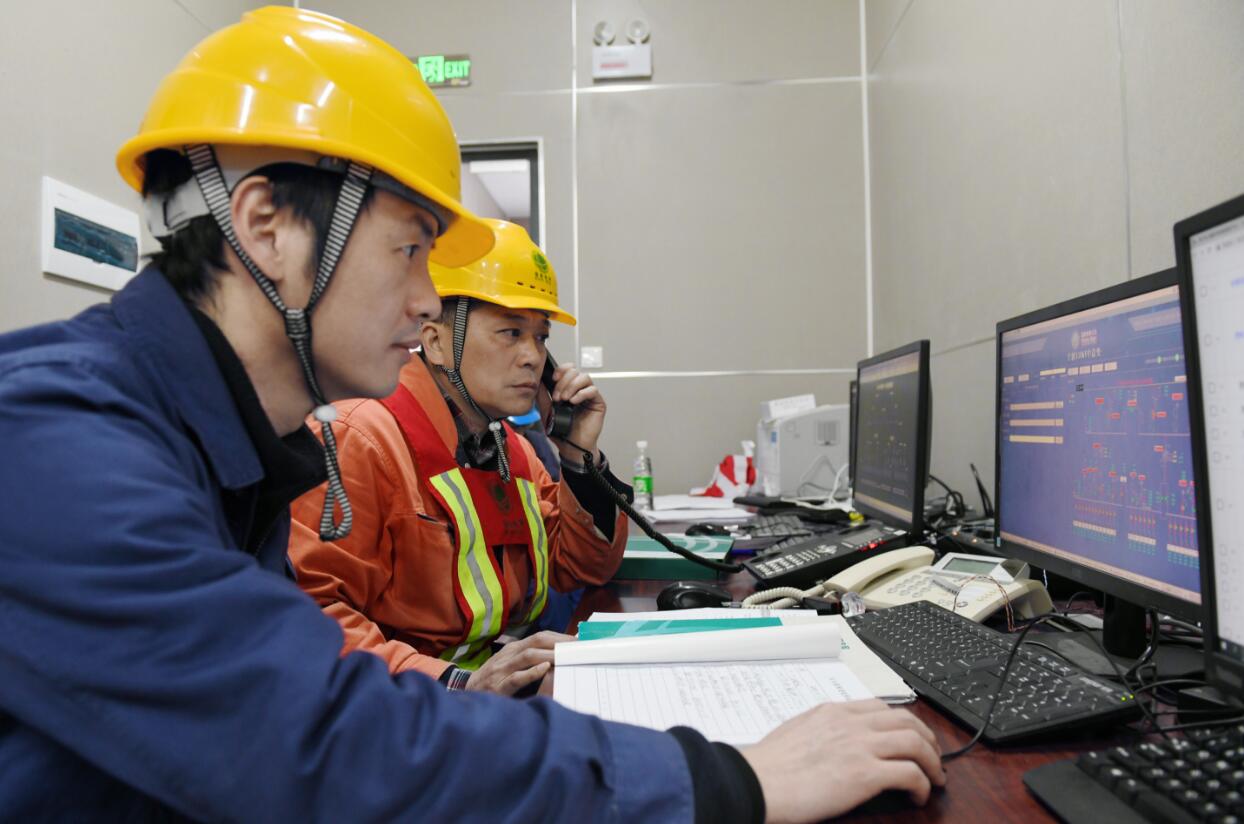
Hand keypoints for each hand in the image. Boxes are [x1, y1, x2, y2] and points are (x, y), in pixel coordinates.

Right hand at [464, 631, 573, 695]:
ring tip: (567, 656)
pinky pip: (516, 677)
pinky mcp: (498, 686)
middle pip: (537, 641)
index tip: (579, 640)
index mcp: (514, 648)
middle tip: (579, 647)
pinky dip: (531, 672)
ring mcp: (503, 669)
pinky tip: (544, 669)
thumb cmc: (494, 679)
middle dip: (560, 642)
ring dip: (550, 655)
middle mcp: (509, 655)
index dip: (560, 637)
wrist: (467, 693)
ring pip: (528, 656)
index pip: (541, 636)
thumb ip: (530, 659)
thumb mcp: (511, 664)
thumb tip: (557, 657)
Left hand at [546, 363, 605, 463]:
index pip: (567, 370)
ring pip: (584, 377)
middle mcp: (579, 390)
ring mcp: (589, 396)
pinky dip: (582, 394)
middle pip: (575, 371)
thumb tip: (536, 380)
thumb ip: (542, 395)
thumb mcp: (546, 410)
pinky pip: (593, 390)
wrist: (570, 446)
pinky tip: (574, 402)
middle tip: (557, 397)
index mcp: (568, 388)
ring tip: (565, 400)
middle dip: (564, 382)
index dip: (561, 370)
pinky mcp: (598, 403)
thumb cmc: (561, 430)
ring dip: (572, 386)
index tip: (554, 378)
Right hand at [741, 700, 945, 822]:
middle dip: (927, 739)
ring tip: (934, 779)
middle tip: (933, 758)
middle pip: (907, 721)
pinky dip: (921, 785)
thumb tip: (833, 744)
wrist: (757, 780)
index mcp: (833, 712)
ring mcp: (859, 746)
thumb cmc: (768, 766)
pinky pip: (910, 773)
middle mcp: (851, 723)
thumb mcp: (797, 732)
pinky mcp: (865, 774)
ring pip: (916, 743)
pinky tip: (918, 796)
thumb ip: (821, 731)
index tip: (910, 737)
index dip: (904, 723)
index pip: (881, 708)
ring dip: (932, 762)